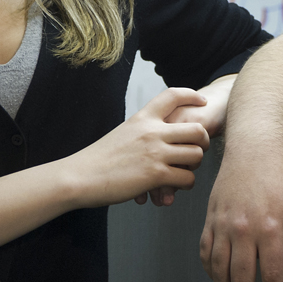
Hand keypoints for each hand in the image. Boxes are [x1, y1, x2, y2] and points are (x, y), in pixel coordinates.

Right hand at [68, 87, 209, 208]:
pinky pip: (187, 179)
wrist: (80, 175)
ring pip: (196, 155)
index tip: (203, 101)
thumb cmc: (97, 159)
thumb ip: (142, 133)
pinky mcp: (156, 175)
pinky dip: (185, 184)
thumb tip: (157, 138)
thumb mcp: (122, 134)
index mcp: (142, 118)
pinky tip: (175, 186)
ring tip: (184, 172)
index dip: (192, 95)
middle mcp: (152, 131)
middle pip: (197, 129)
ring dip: (194, 166)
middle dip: (202, 142)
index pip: (173, 95)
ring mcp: (155, 152)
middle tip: (196, 151)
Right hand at [198, 135, 282, 281]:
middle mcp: (243, 229)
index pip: (271, 277)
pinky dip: (210, 273)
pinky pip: (205, 253)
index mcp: (270, 229)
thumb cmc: (277, 175)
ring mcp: (223, 225)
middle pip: (241, 281)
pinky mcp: (210, 220)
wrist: (254, 147)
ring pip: (219, 272)